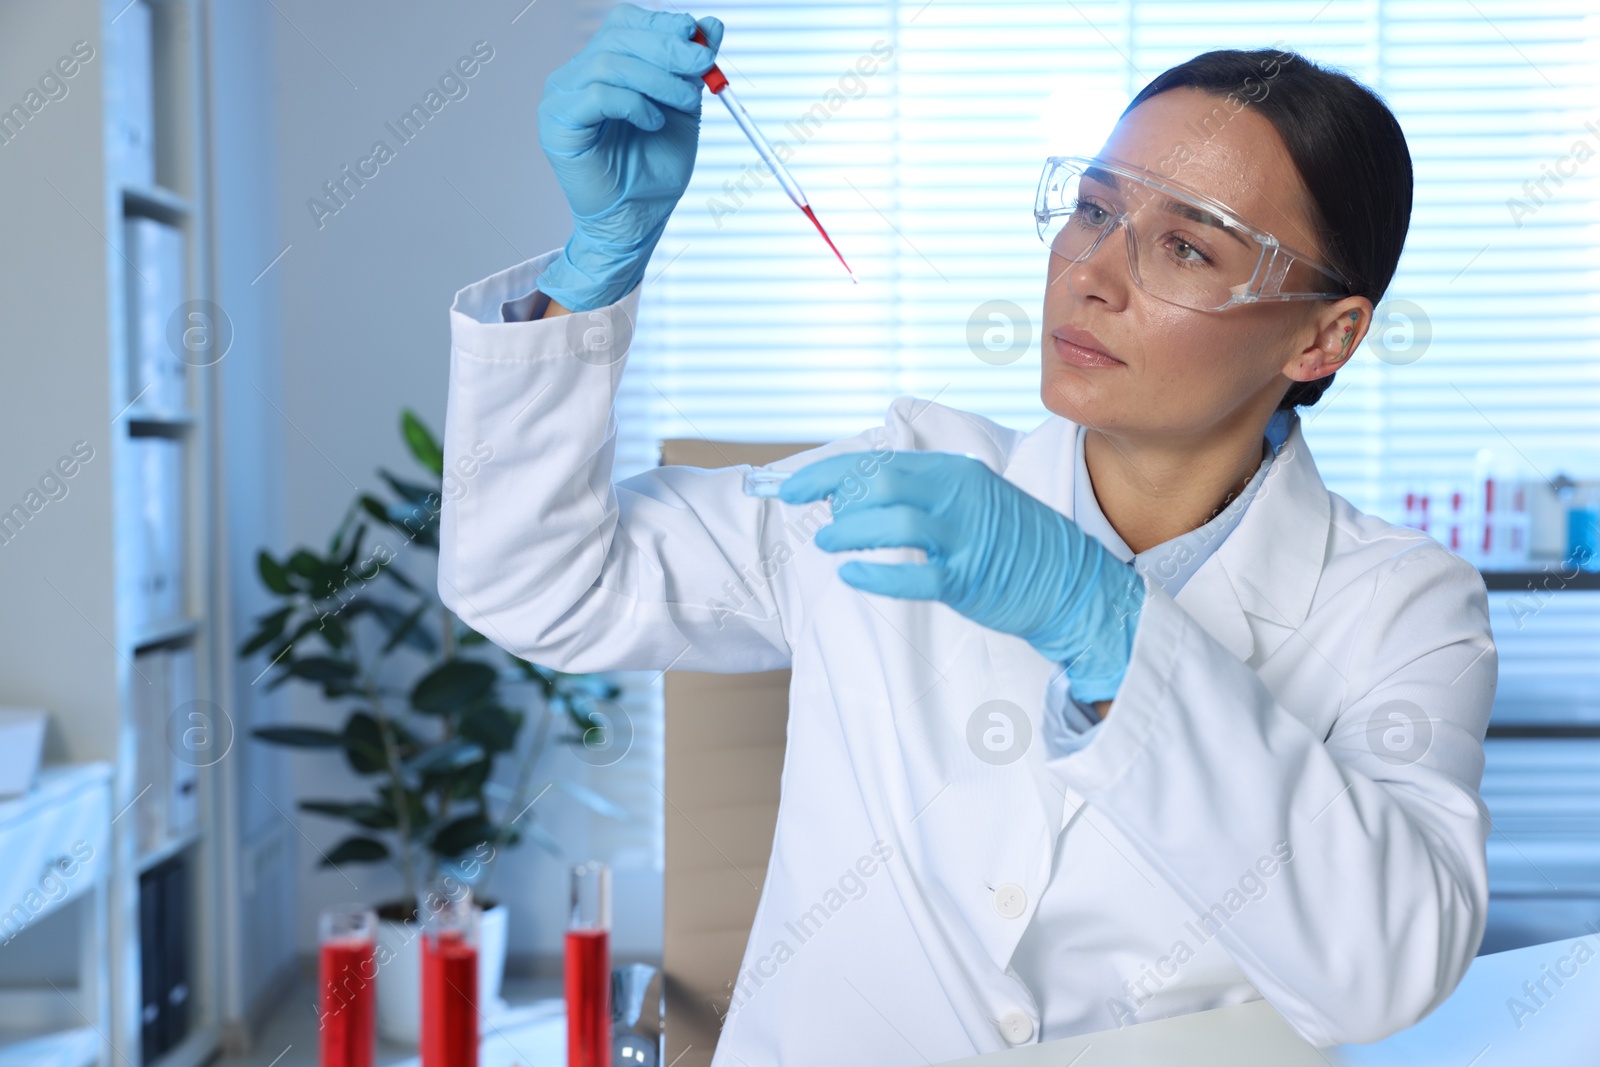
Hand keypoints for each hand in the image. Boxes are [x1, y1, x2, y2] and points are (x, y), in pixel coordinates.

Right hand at [535, 4, 722, 310]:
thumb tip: (712, 25)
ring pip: (610, 63)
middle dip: (668, 47)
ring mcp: (560, 97)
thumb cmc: (653, 172)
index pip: (624, 23)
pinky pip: (597, 95)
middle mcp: (575, 75)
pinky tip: (653, 122)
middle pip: (617, 36)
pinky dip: (634, 104)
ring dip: (658, 79)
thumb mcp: (684, 110)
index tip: (696, 34)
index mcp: (601, 66)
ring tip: (686, 102)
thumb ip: (692, 69)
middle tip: (704, 64)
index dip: (660, 23)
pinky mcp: (558, 124)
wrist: (636, 221)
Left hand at [778, 451, 1146, 702]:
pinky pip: (913, 574)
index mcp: (953, 471)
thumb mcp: (968, 499)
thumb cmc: (1010, 542)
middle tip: (821, 521)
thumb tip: (853, 497)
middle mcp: (958, 494)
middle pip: (880, 482)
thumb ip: (920, 493)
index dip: (828, 474)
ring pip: (893, 522)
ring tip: (829, 544)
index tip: (792, 488)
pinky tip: (852, 574)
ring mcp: (964, 536)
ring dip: (849, 532)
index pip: (878, 461)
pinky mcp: (968, 578)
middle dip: (835, 498)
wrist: (1070, 581)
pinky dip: (875, 573)